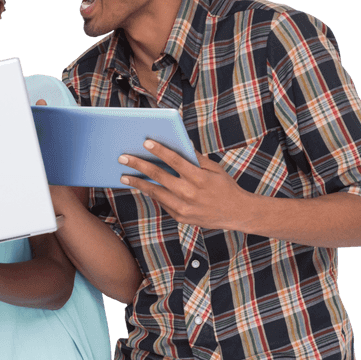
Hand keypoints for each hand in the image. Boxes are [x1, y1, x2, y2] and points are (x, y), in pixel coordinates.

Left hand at [120, 140, 254, 230]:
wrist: (237, 213)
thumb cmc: (225, 186)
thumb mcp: (214, 169)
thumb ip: (195, 158)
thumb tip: (179, 143)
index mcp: (200, 178)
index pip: (176, 161)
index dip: (160, 151)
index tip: (146, 142)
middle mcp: (190, 193)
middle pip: (159, 176)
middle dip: (139, 165)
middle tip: (123, 158)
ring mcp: (184, 207)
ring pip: (155, 192)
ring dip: (137, 183)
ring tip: (124, 176)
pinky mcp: (180, 217)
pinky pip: (162, 202)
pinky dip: (151, 193)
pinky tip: (140, 186)